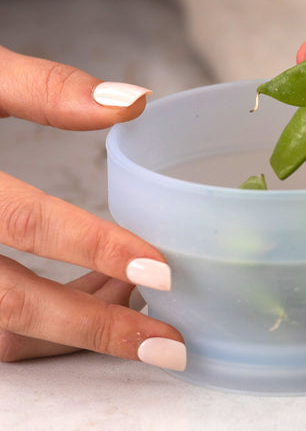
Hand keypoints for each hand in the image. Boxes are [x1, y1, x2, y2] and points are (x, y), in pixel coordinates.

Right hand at [0, 46, 185, 370]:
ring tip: (135, 298)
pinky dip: (49, 321)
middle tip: (165, 343)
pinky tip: (92, 292)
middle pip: (13, 308)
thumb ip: (46, 88)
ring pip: (2, 332)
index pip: (26, 223)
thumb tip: (135, 101)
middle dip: (97, 329)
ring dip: (76, 325)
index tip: (161, 269)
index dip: (96, 248)